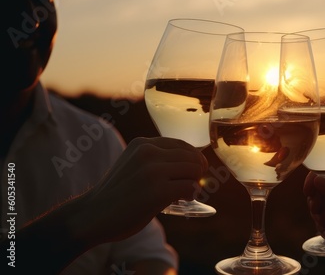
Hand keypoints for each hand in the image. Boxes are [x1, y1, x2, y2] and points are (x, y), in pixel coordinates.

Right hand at [74, 137, 207, 244]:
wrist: (92, 215)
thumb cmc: (117, 194)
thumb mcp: (134, 164)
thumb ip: (156, 159)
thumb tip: (193, 164)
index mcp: (143, 143)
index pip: (183, 145)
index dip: (194, 159)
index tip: (193, 172)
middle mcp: (148, 152)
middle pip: (193, 158)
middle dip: (197, 172)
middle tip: (189, 186)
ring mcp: (153, 171)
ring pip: (195, 170)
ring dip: (195, 184)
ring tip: (184, 194)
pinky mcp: (158, 191)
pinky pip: (191, 187)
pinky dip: (191, 195)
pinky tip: (183, 200)